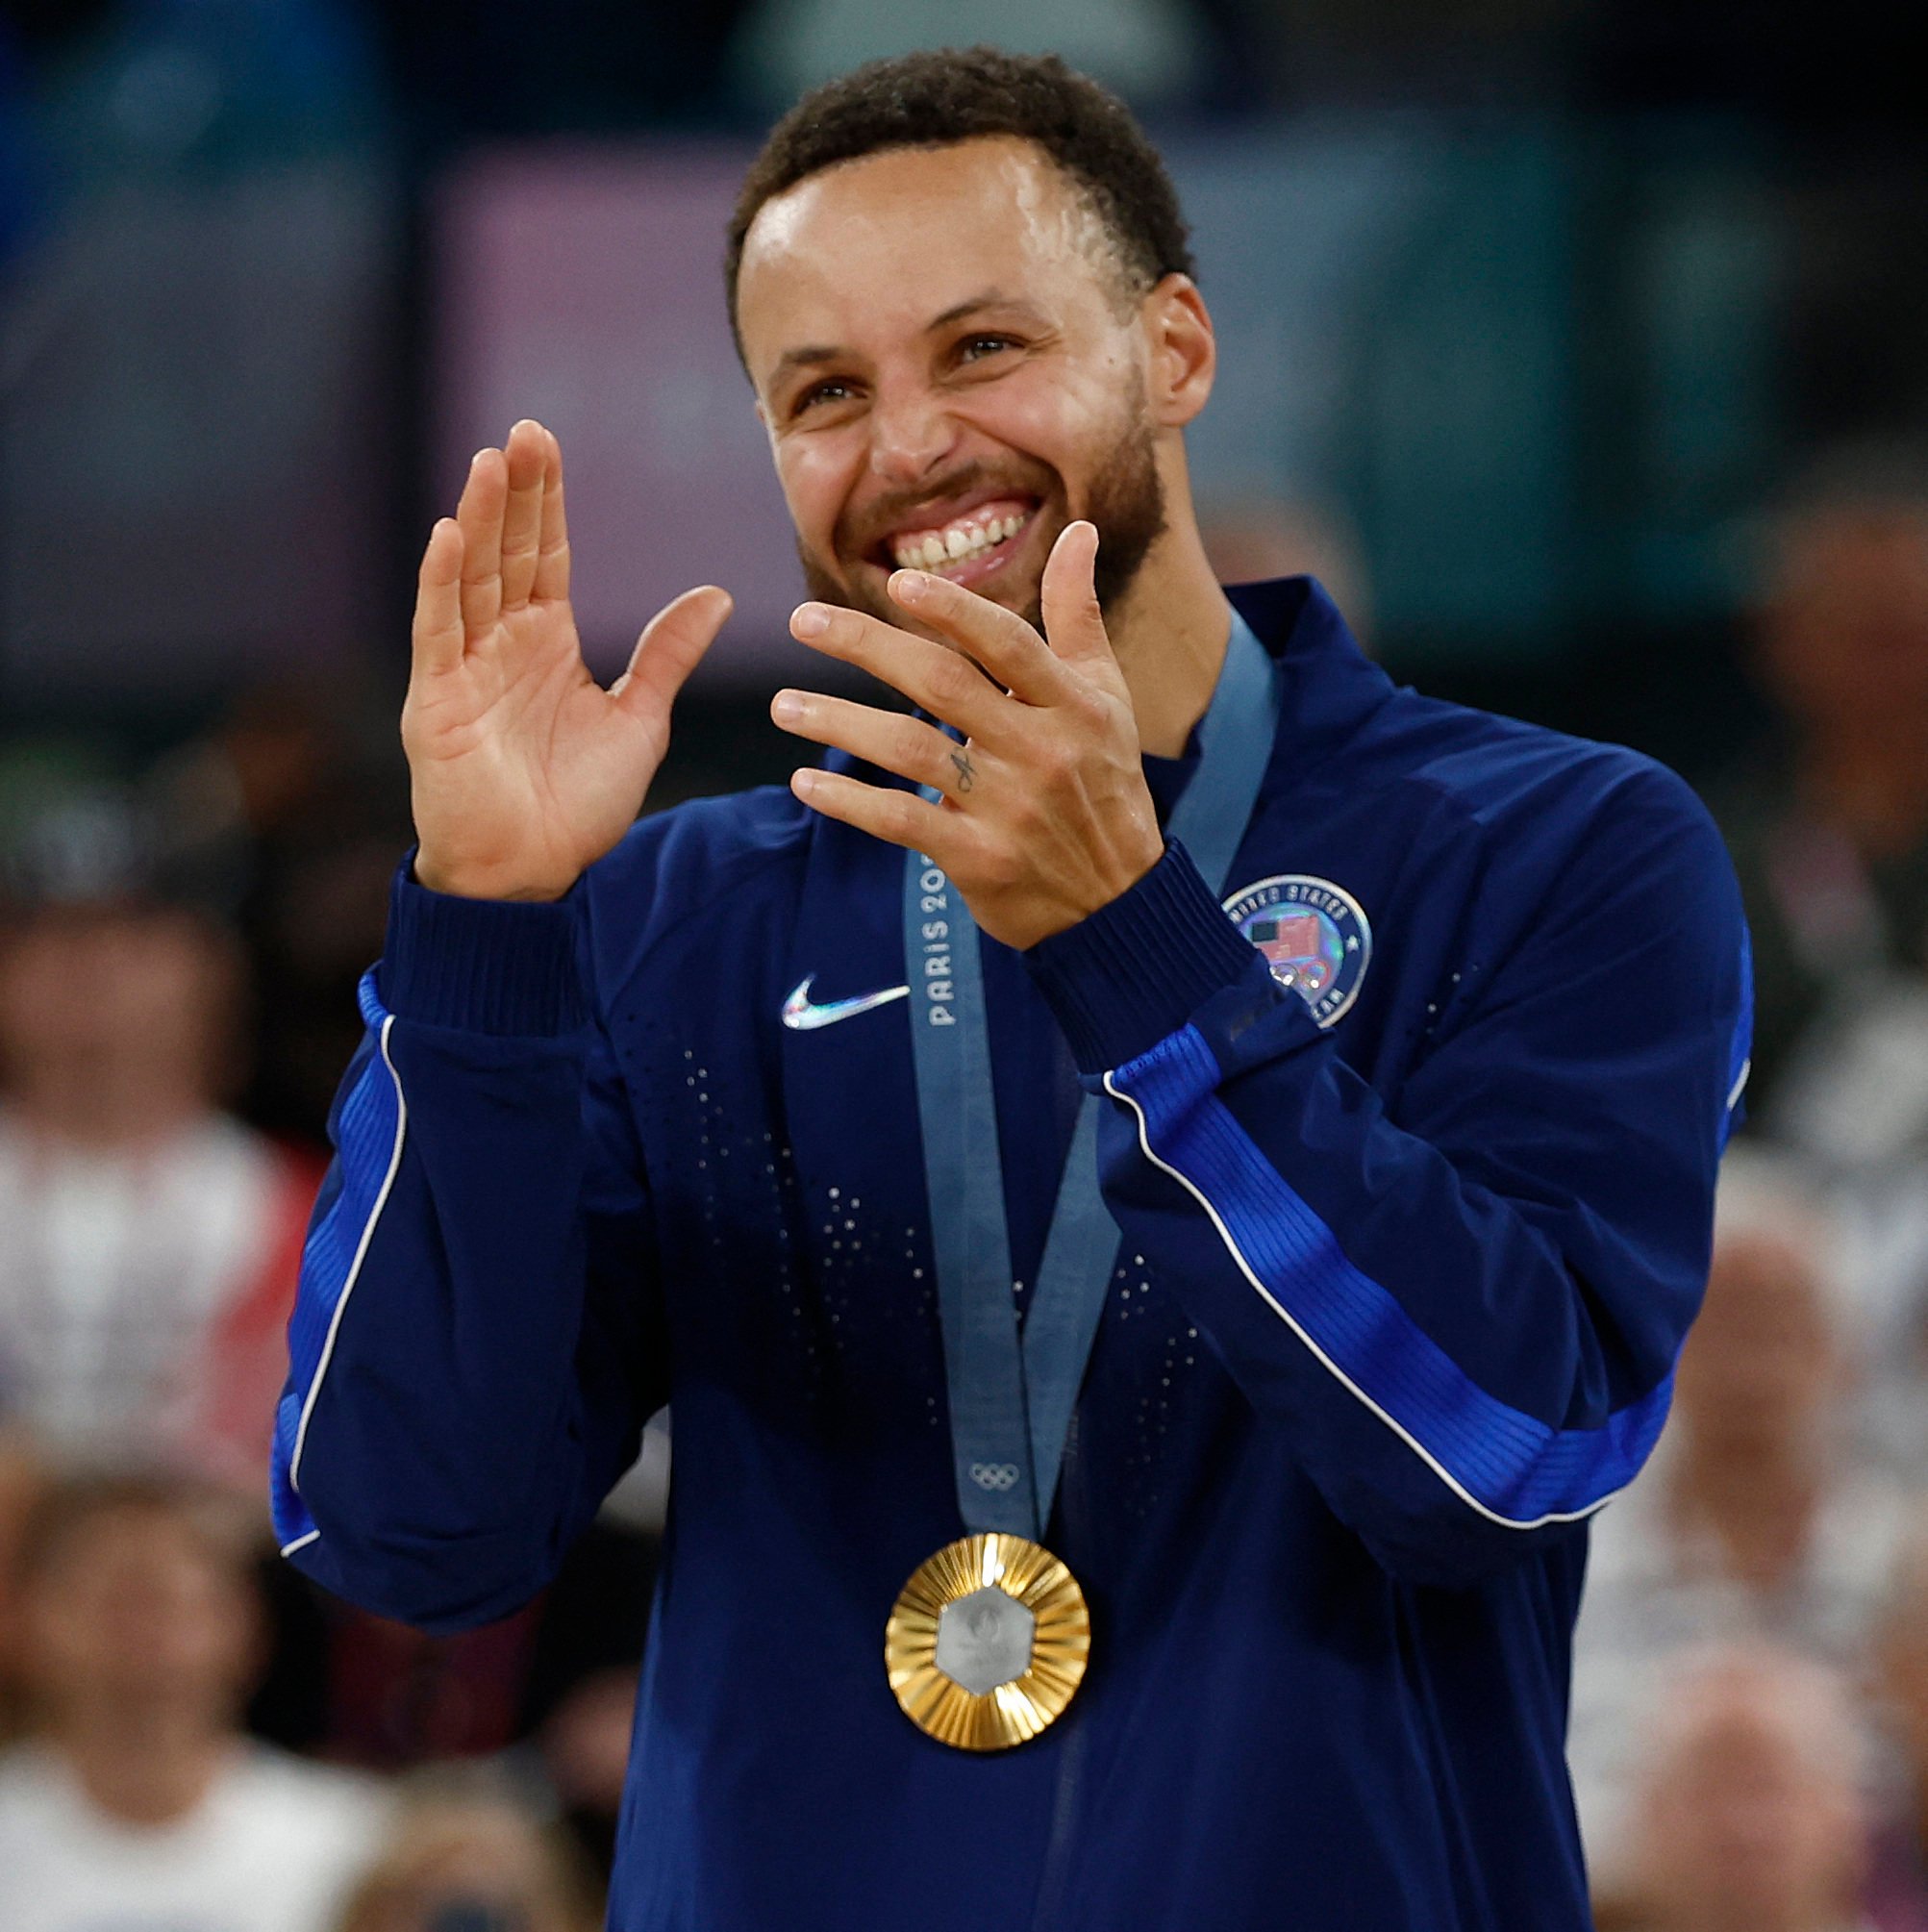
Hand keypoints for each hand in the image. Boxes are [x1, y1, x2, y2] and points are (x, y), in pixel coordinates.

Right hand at [402, 419, 732, 900]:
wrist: (534, 874)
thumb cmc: (578, 806)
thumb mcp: (641, 720)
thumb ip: (667, 655)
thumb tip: (715, 595)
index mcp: (545, 643)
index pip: (543, 555)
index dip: (544, 501)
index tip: (544, 442)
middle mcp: (500, 645)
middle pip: (506, 552)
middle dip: (513, 492)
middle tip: (524, 432)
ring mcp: (464, 670)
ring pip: (471, 579)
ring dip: (477, 520)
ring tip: (488, 461)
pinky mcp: (436, 703)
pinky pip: (438, 633)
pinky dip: (441, 585)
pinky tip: (447, 536)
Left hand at [769, 522, 1161, 949]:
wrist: (1118, 903)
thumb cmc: (1104, 783)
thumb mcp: (1105, 697)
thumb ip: (1078, 614)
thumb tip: (1079, 531)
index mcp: (1071, 704)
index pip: (1007, 643)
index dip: (952, 611)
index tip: (896, 584)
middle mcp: (1040, 751)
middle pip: (943, 685)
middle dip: (867, 646)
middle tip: (802, 620)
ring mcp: (1008, 808)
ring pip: (911, 751)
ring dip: (839, 723)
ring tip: (783, 706)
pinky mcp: (979, 860)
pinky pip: (902, 822)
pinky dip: (851, 802)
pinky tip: (805, 783)